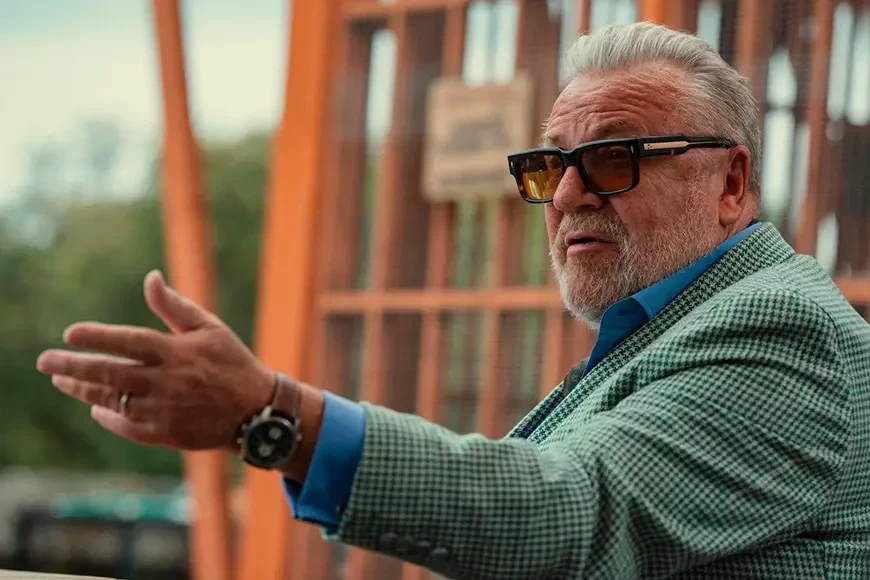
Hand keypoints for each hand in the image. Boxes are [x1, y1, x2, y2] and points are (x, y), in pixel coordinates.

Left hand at [36, 270, 274, 451]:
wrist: (256, 412)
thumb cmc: (232, 364)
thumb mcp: (210, 328)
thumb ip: (175, 306)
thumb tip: (150, 278)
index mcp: (177, 352)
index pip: (128, 341)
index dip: (97, 337)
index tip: (70, 333)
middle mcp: (167, 381)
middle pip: (110, 373)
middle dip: (73, 367)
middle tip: (45, 362)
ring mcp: (164, 409)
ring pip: (113, 399)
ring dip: (84, 390)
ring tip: (62, 380)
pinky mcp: (165, 433)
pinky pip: (126, 425)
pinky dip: (107, 416)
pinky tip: (95, 407)